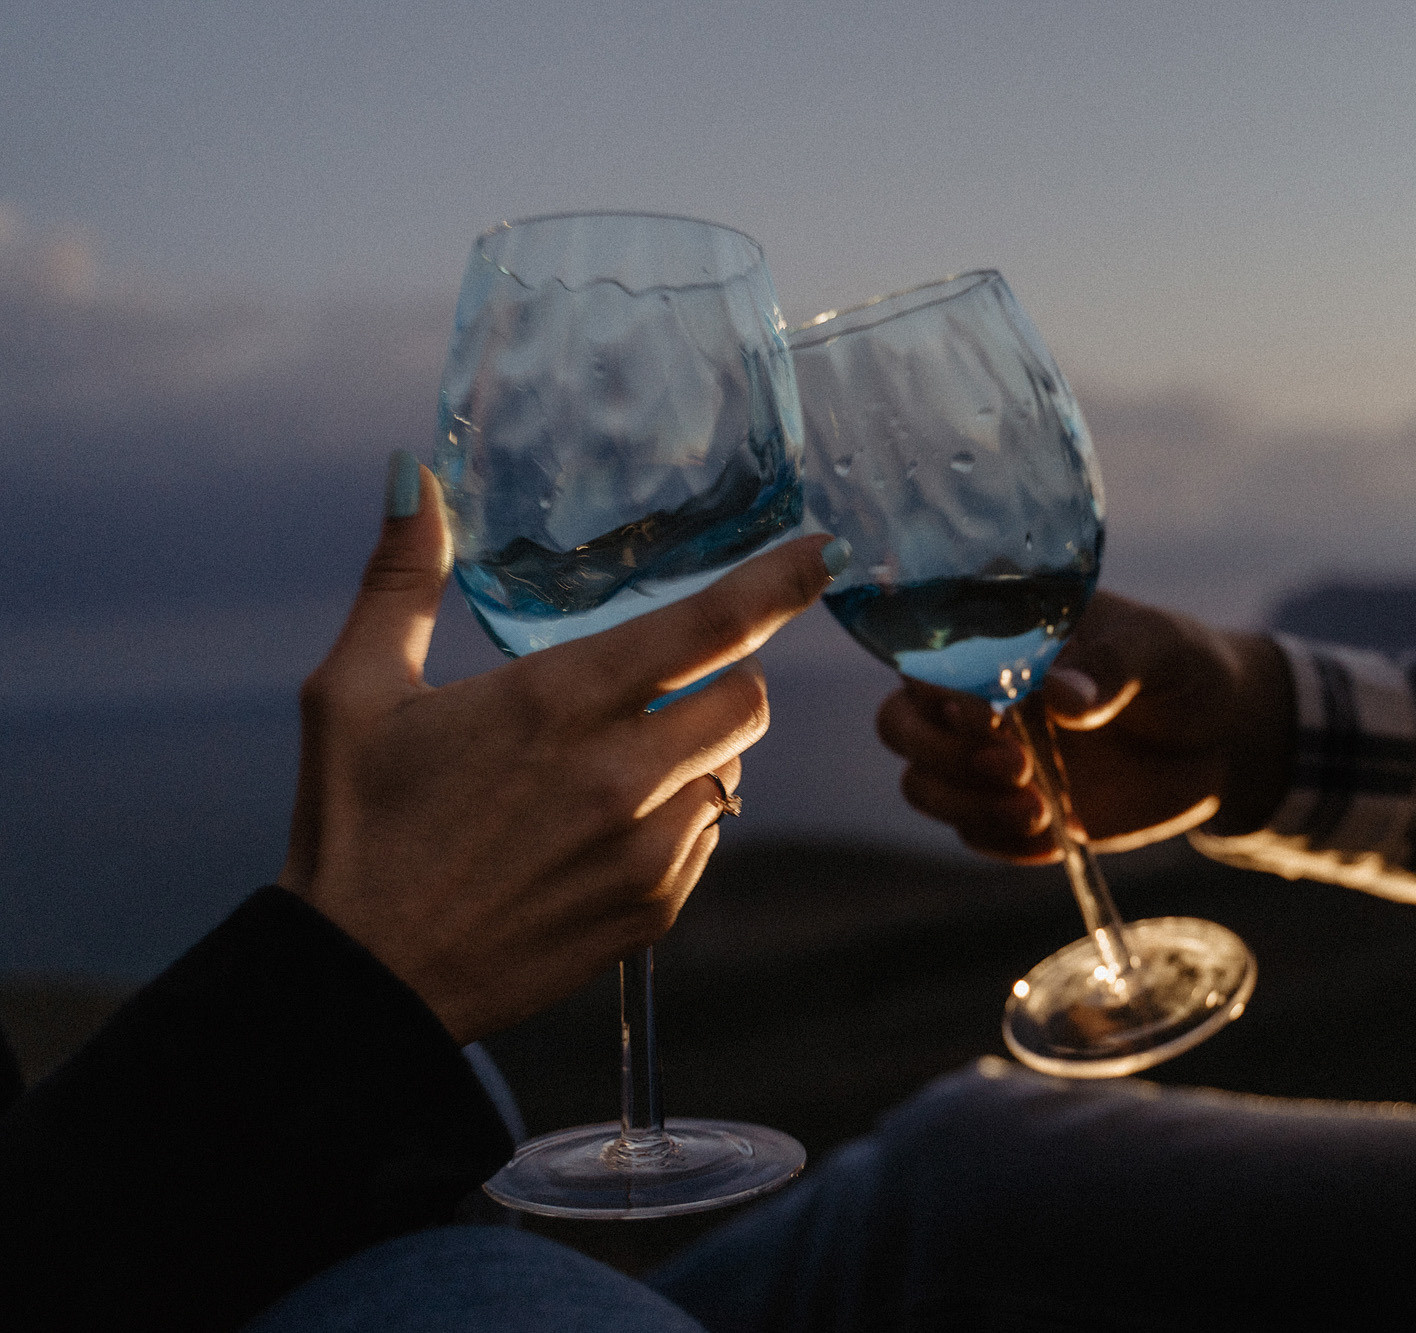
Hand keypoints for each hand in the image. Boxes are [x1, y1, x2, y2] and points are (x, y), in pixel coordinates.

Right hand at [278, 454, 840, 1042]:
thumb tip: (409, 476)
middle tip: (668, 676)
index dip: (780, 582)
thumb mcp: (354, 693)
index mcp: (557, 704)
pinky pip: (705, 836)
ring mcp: (645, 850)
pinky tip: (604, 823)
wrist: (364, 984)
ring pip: (731, 768)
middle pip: (748, 697)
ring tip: (618, 756)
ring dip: (699, 747)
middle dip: (728, 673)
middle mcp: (619, 775)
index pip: (710, 627)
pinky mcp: (652, 908)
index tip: (823, 551)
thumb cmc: (353, 831)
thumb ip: (400, 578)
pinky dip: (678, 815)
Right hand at [875, 591, 1294, 862]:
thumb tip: (1063, 696)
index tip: (989, 714)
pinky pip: (972, 835)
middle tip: (1017, 766)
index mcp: (998, 634)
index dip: (939, 687)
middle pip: (899, 724)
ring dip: (966, 805)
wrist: (1222, 738)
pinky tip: (1055, 837)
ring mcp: (987, 756)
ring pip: (923, 785)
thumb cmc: (1182, 669)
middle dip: (942, 753)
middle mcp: (976, 693)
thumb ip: (1113, 665)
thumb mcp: (1160, 649)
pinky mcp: (1011, 810)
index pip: (927, 652)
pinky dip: (1002, 841)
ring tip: (1039, 811)